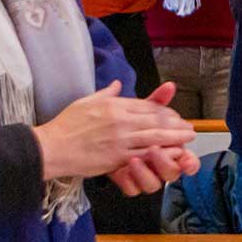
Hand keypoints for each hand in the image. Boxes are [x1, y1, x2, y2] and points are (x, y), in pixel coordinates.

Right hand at [33, 81, 195, 180]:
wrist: (51, 147)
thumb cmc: (65, 125)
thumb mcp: (86, 101)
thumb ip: (106, 93)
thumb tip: (116, 84)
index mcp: (114, 104)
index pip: (146, 105)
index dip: (164, 110)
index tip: (174, 114)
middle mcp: (120, 119)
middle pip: (156, 119)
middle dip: (176, 124)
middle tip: (189, 127)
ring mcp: (120, 138)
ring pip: (155, 136)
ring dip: (175, 137)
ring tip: (188, 137)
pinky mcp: (117, 156)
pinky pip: (144, 154)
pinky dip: (160, 153)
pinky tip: (172, 154)